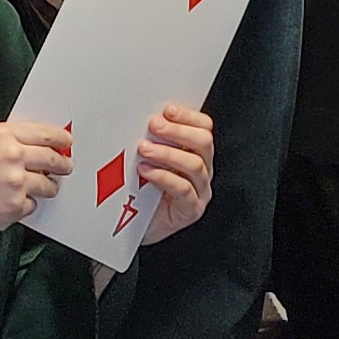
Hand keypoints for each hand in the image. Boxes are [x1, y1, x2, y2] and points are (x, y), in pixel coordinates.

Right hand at [0, 119, 74, 238]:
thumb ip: (6, 142)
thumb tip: (31, 148)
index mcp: (2, 135)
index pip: (44, 132)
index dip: (60, 138)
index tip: (67, 142)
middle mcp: (13, 155)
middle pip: (52, 157)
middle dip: (62, 163)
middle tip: (65, 167)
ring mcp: (17, 181)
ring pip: (47, 184)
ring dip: (48, 187)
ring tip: (43, 188)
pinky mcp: (16, 205)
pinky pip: (32, 205)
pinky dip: (25, 206)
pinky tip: (12, 203)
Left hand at [133, 104, 217, 243]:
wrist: (135, 228)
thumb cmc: (141, 192)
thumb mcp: (148, 159)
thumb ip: (153, 139)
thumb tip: (143, 117)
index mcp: (195, 153)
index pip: (204, 127)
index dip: (188, 116)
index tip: (167, 110)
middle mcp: (202, 170)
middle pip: (204, 142)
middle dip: (178, 131)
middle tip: (154, 125)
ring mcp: (200, 190)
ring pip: (195, 164)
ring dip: (168, 153)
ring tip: (144, 149)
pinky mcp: (191, 209)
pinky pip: (184, 189)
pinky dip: (164, 176)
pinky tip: (147, 171)